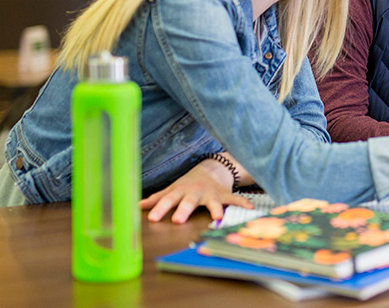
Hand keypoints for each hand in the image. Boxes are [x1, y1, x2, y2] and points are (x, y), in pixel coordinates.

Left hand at [139, 158, 253, 223]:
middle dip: (184, 210)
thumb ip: (158, 198)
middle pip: (188, 202)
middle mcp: (195, 192)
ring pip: (213, 202)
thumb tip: (137, 205)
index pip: (168, 200)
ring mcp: (211, 193)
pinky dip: (243, 204)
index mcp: (181, 191)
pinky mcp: (225, 195)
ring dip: (215, 209)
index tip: (152, 218)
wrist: (212, 169)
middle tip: (178, 220)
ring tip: (218, 217)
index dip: (160, 209)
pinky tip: (251, 210)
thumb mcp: (173, 189)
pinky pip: (235, 200)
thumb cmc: (188, 184)